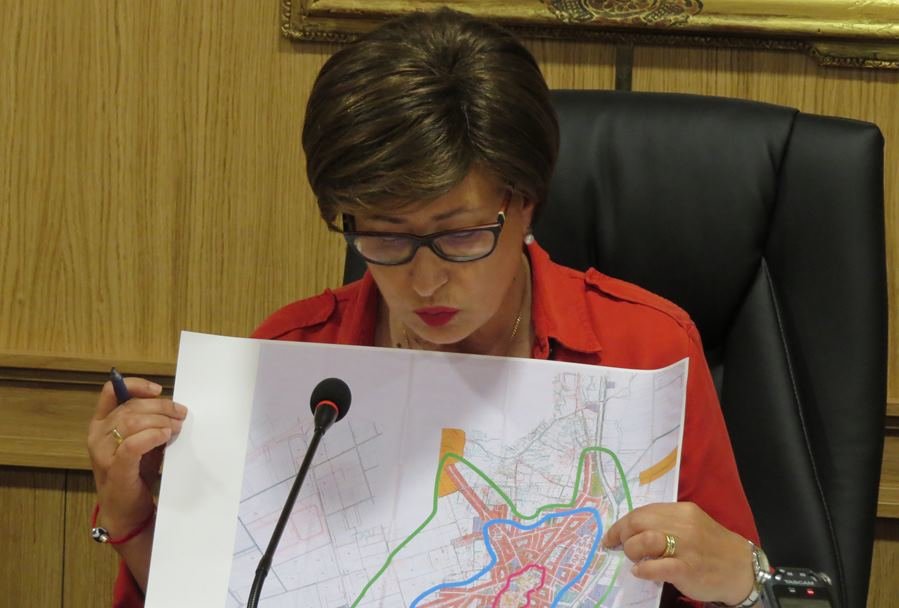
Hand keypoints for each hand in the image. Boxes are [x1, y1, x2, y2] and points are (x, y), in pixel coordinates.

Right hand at [87, 377, 187, 536]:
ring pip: (132, 422)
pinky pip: (132, 445)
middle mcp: (97, 435)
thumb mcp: (141, 441)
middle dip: (160, 407)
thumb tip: (172, 407)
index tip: (158, 390)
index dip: (135, 385)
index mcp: (100, 424)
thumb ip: (147, 423)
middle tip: (181, 414)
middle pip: (130, 407)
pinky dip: (151, 436)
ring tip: (176, 427)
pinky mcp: (115, 470)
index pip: (111, 392)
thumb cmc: (135, 473)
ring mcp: (102, 453)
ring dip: (160, 421)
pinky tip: (165, 436)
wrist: (126, 511)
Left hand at [601, 502, 754, 604]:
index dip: (622, 524)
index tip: (611, 536)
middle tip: (619, 548)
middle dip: (622, 535)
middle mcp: (683, 525)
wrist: (741, 569)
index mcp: (681, 511)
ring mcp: (686, 547)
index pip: (642, 512)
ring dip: (632, 550)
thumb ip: (665, 524)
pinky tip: (641, 572)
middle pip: (639, 522)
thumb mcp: (691, 525)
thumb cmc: (711, 547)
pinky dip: (644, 569)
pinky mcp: (689, 568)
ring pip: (645, 540)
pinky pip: (658, 566)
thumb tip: (633, 532)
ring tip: (635, 560)